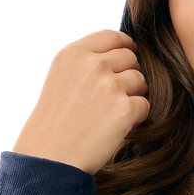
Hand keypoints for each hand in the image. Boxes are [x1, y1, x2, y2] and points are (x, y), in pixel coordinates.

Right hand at [12, 29, 150, 174]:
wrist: (49, 158)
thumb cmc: (53, 124)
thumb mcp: (60, 79)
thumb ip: (86, 63)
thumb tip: (122, 54)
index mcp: (73, 54)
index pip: (112, 36)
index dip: (125, 47)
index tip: (127, 58)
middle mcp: (92, 65)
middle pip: (130, 58)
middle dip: (127, 76)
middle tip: (113, 98)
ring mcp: (109, 86)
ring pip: (141, 81)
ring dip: (133, 96)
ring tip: (112, 114)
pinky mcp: (124, 109)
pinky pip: (144, 105)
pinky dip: (136, 118)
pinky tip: (117, 127)